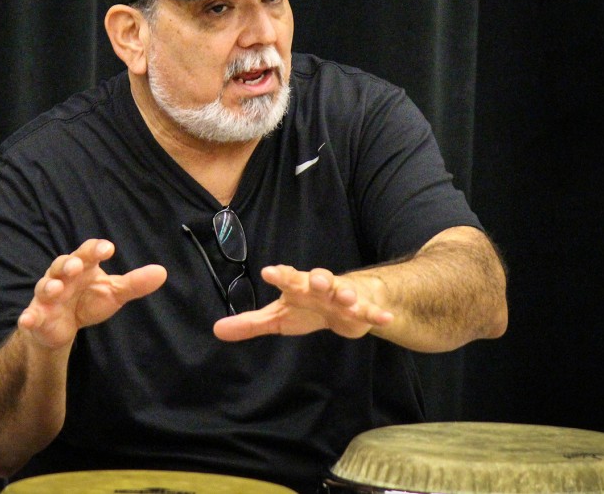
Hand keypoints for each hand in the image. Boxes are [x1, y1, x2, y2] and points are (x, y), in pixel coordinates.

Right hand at [17, 239, 166, 348]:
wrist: (64, 326)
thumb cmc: (89, 300)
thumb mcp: (114, 292)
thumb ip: (134, 283)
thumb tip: (162, 272)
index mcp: (82, 266)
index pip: (88, 251)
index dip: (96, 249)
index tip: (109, 249)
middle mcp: (62, 276)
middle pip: (63, 264)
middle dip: (69, 264)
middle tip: (77, 266)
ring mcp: (47, 295)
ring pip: (45, 286)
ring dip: (49, 286)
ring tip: (55, 289)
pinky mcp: (37, 315)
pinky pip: (30, 314)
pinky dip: (28, 317)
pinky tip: (27, 320)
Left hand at [212, 265, 393, 341]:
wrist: (347, 302)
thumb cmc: (308, 306)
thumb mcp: (278, 317)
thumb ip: (250, 323)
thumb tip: (217, 330)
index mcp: (299, 287)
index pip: (288, 278)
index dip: (280, 275)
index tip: (270, 272)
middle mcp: (321, 287)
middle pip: (319, 280)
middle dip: (318, 279)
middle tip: (316, 280)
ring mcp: (343, 297)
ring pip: (346, 292)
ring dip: (347, 294)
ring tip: (347, 299)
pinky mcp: (362, 310)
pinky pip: (371, 311)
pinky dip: (378, 314)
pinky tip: (386, 319)